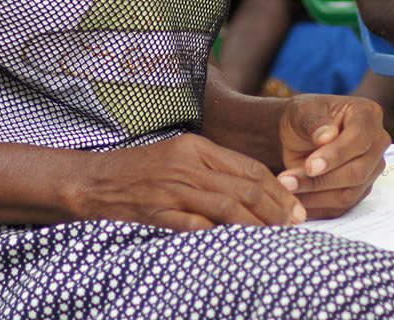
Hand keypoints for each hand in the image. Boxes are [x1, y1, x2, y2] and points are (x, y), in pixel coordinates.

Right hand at [75, 132, 306, 231]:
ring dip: (257, 224)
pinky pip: (196, 226)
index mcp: (196, 146)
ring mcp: (172, 188)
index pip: (247, 166)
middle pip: (243, 186)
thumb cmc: (143, 168)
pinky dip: (220, 236)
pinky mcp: (158, 211)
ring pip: (226, 206)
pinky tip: (237, 246)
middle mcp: (187, 164)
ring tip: (276, 237)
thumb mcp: (180, 155)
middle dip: (275, 207)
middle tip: (296, 223)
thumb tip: (253, 187)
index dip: (276, 187)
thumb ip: (212, 167)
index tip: (295, 205)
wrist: (97, 179)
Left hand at [276, 94, 388, 218]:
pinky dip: (317, 205)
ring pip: (350, 193)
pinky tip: (295, 198)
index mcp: (367, 114)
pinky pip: (342, 206)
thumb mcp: (301, 112)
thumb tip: (327, 136)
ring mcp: (372, 169)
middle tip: (287, 181)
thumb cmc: (302, 118)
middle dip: (321, 180)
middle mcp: (376, 143)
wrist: (297, 135)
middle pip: (357, 171)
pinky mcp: (361, 190)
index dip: (335, 155)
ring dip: (315, 195)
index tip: (309, 165)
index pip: (358, 139)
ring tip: (286, 187)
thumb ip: (314, 122)